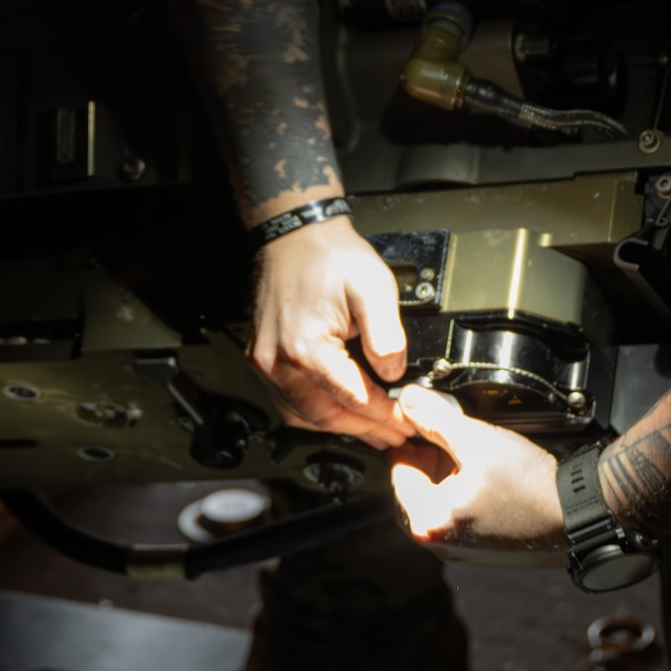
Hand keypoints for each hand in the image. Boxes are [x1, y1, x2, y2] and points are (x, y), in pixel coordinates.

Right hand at [247, 216, 407, 448]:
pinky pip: (287, 402)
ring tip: (372, 429)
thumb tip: (394, 373)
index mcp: (306, 348)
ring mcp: (266, 363)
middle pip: (327, 416)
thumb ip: (387, 335)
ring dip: (341, 427)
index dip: (386, 416)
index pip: (354, 399)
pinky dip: (315, 414)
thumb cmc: (329, 255)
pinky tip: (336, 412)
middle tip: (395, 435)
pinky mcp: (262, 358)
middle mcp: (278, 362)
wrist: (295, 234)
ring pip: (304, 416)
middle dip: (366, 430)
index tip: (408, 422)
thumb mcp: (373, 286)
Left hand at [388, 385, 566, 550]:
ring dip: (446, 471)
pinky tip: (483, 472)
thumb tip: (407, 400)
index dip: (408, 437)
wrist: (576, 515)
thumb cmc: (530, 486)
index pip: (397, 469)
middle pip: (415, 485)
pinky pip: (456, 511)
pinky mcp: (478, 548)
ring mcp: (459, 549)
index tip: (419, 417)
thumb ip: (434, 417)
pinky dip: (462, 489)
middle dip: (429, 456)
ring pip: (436, 496)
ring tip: (470, 450)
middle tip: (448, 431)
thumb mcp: (476, 439)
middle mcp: (439, 543)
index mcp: (429, 522)